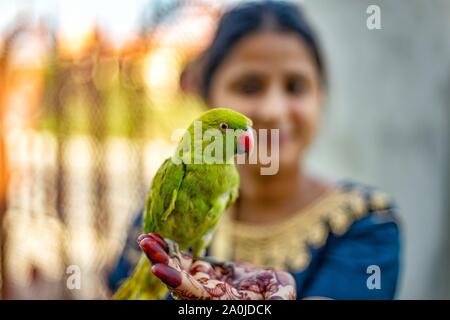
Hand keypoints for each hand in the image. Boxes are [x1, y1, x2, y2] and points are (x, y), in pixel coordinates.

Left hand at [137, 233, 296, 299]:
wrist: (267, 289)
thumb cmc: (276, 293)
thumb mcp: (281, 294)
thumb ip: (280, 299)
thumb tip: (280, 304)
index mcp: (220, 301)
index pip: (195, 294)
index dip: (177, 282)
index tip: (157, 269)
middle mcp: (204, 295)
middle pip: (176, 281)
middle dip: (160, 262)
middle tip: (145, 242)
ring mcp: (200, 282)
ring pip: (175, 268)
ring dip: (159, 253)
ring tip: (145, 237)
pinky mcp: (200, 271)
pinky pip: (181, 260)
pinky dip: (168, 249)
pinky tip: (156, 237)